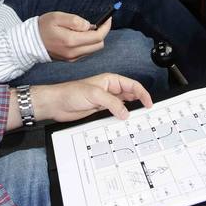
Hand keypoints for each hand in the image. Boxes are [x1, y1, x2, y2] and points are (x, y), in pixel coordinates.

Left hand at [28, 73, 152, 124]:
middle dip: (139, 103)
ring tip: (138, 121)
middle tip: (147, 114)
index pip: (132, 86)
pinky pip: (116, 114)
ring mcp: (106, 101)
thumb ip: (112, 103)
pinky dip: (121, 119)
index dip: (142, 94)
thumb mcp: (94, 95)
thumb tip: (126, 113)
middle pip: (130, 96)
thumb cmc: (71, 93)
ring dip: (131, 112)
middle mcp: (110, 90)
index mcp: (110, 80)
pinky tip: (124, 124)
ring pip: (124, 106)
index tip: (149, 104)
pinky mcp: (101, 111)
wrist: (57, 104)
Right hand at [38, 11, 111, 61]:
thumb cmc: (43, 27)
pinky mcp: (70, 59)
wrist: (30, 42)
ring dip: (94, 39)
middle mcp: (73, 52)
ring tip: (84, 29)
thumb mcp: (57, 17)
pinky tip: (79, 36)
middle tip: (97, 23)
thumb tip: (88, 25)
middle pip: (98, 45)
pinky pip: (85, 52)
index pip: (97, 36)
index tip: (108, 18)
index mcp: (71, 41)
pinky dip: (87, 44)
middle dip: (101, 33)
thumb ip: (75, 20)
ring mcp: (72, 58)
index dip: (105, 27)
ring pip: (93, 49)